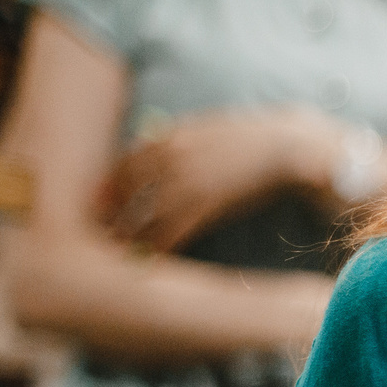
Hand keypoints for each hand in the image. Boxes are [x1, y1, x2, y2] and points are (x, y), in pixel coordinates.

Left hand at [98, 106, 339, 251]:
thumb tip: (147, 150)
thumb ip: (173, 140)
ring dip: (129, 238)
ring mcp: (184, 184)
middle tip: (105, 235)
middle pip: (124, 194)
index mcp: (167, 137)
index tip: (102, 205)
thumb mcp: (203, 127)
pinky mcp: (203, 207)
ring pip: (142, 218)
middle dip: (112, 216)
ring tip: (122, 254)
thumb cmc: (248, 138)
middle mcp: (168, 159)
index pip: (122, 165)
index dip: (109, 189)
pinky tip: (154, 259)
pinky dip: (158, 249)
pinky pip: (168, 234)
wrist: (284, 145)